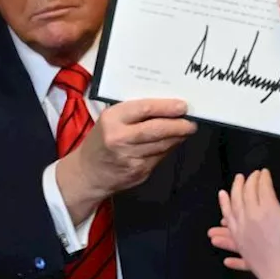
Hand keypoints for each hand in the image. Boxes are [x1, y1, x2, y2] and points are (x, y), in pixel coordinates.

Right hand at [56, 99, 195, 215]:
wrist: (88, 173)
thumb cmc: (101, 140)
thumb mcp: (110, 120)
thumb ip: (134, 114)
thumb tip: (167, 108)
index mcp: (112, 119)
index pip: (144, 109)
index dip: (166, 107)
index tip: (182, 106)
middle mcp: (119, 138)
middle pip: (156, 130)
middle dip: (178, 125)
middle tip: (191, 122)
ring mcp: (129, 158)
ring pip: (162, 145)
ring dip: (177, 137)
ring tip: (186, 130)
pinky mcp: (138, 172)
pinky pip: (159, 157)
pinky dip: (168, 149)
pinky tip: (172, 143)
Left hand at [210, 161, 279, 278]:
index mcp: (268, 208)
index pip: (263, 186)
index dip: (263, 177)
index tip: (264, 171)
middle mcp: (251, 214)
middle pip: (246, 191)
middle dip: (249, 180)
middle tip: (252, 173)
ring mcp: (242, 226)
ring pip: (234, 201)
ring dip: (235, 188)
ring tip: (237, 179)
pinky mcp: (238, 237)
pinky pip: (228, 216)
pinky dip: (224, 204)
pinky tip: (223, 197)